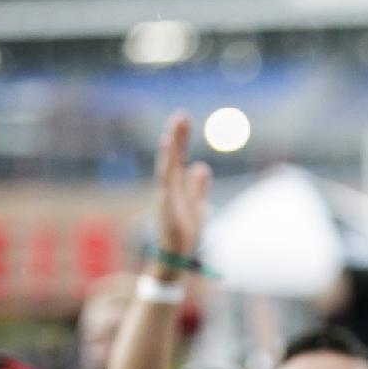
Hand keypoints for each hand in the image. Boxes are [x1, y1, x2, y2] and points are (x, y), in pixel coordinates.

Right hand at [152, 111, 210, 260]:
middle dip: (177, 137)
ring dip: (172, 146)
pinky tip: (168, 148)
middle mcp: (169, 186)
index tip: (183, 120)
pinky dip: (167, 163)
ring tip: (174, 127)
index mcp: (177, 185)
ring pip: (169, 164)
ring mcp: (166, 194)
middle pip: (173, 157)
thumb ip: (198, 187)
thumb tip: (201, 166)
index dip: (181, 139)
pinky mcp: (166, 203)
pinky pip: (166, 179)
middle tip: (181, 115)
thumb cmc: (186, 231)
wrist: (178, 254)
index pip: (179, 157)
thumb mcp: (198, 205)